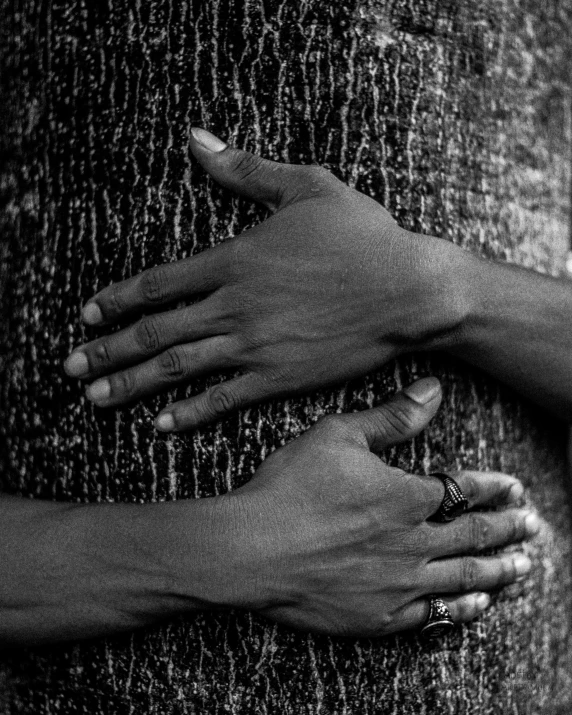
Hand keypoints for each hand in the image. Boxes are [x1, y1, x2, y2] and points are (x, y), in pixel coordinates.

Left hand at [65, 128, 469, 430]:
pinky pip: (223, 398)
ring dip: (131, 383)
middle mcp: (234, 305)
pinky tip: (161, 423)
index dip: (118, 299)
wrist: (408, 289)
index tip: (90, 314)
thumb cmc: (363, 235)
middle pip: (155, 331)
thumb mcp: (306, 186)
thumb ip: (245, 168)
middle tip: (72, 366)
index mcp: (235, 259)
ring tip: (95, 397)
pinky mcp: (279, 377)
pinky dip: (189, 412)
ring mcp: (254, 344)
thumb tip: (197, 140)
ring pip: (178, 367)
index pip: (159, 283)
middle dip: (108, 349)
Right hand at [218, 379, 537, 636]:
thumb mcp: (339, 435)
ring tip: (522, 568)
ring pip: (462, 578)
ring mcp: (399, 583)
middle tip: (532, 528)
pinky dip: (458, 609)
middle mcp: (414, 542)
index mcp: (407, 496)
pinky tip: (474, 605)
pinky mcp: (378, 616)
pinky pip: (431, 614)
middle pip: (474, 536)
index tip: (515, 489)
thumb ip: (392, 417)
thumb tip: (433, 389)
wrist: (252, 548)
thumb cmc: (292, 487)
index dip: (494, 488)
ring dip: (497, 571)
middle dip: (507, 530)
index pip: (464, 490)